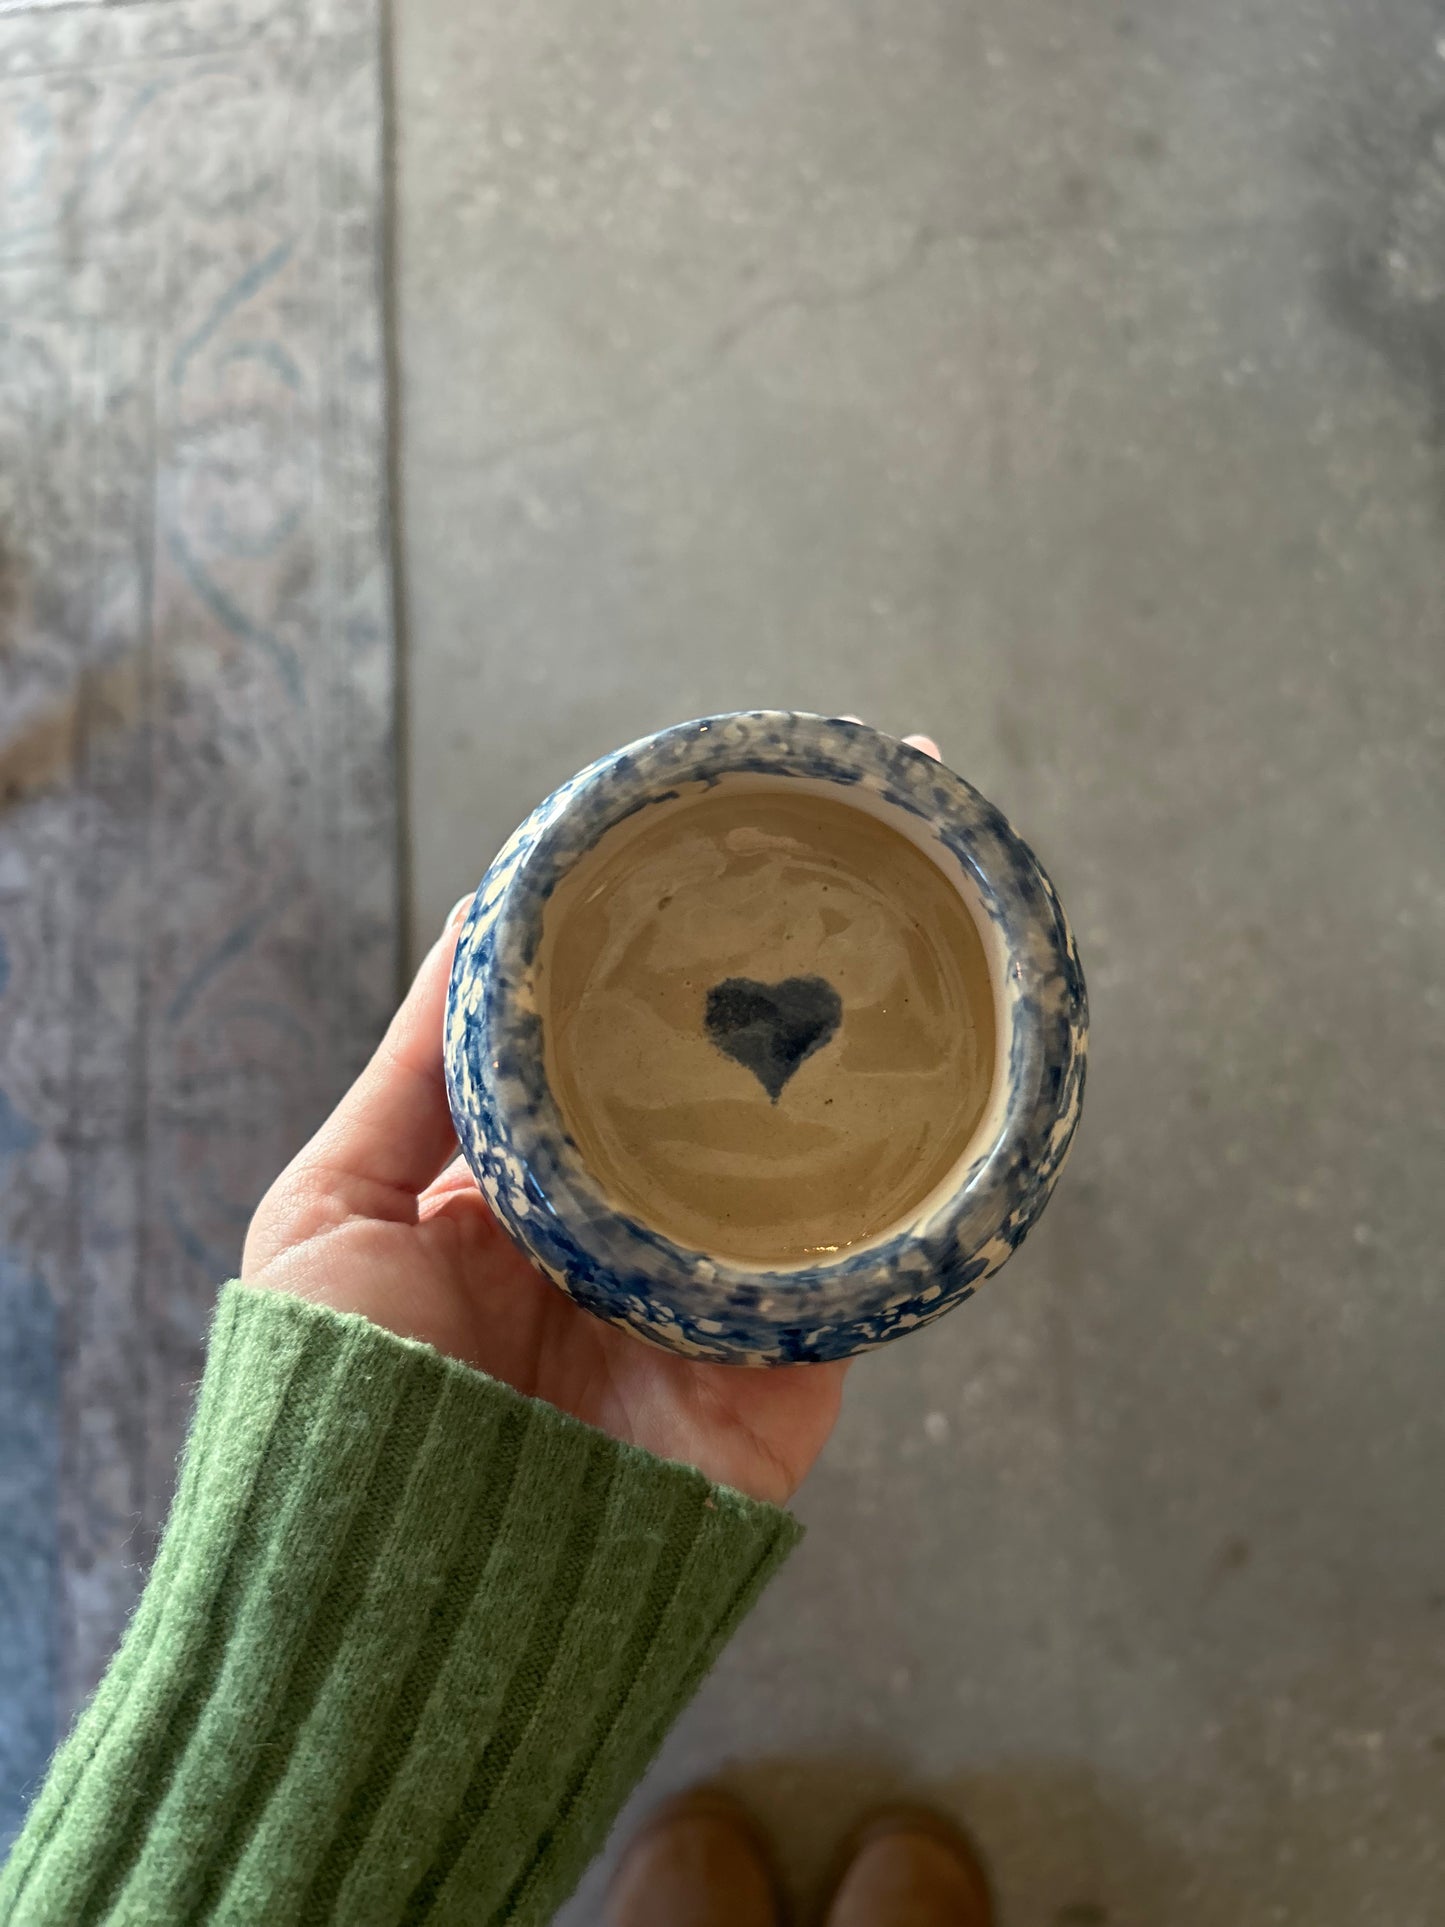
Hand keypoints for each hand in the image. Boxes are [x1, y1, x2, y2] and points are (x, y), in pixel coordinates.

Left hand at [244, 729, 939, 1505]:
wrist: (394, 1607)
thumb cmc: (334, 1405)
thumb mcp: (330, 1209)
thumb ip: (411, 1073)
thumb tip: (478, 915)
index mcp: (523, 1199)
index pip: (603, 1062)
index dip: (646, 970)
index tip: (696, 863)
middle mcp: (623, 1243)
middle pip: (712, 1105)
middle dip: (769, 1006)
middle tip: (829, 883)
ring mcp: (706, 1309)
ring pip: (792, 1178)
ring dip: (844, 1086)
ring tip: (898, 967)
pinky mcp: (778, 1383)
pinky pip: (846, 1281)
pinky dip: (885, 1209)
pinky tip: (921, 1105)